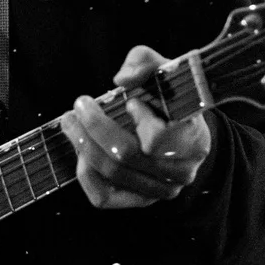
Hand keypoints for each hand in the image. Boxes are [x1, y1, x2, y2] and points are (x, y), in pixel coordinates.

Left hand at [61, 44, 211, 209]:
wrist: (180, 133)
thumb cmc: (169, 100)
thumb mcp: (164, 72)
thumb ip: (145, 62)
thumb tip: (122, 79)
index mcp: (193, 140)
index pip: (160, 140)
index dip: (140, 121)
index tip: (131, 102)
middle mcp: (180, 171)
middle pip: (126, 155)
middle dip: (94, 126)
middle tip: (79, 105)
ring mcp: (160, 191)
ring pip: (112, 173)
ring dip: (83, 144)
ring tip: (71, 122)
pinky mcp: (138, 201)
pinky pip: (103, 197)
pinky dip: (86, 173)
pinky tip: (81, 151)